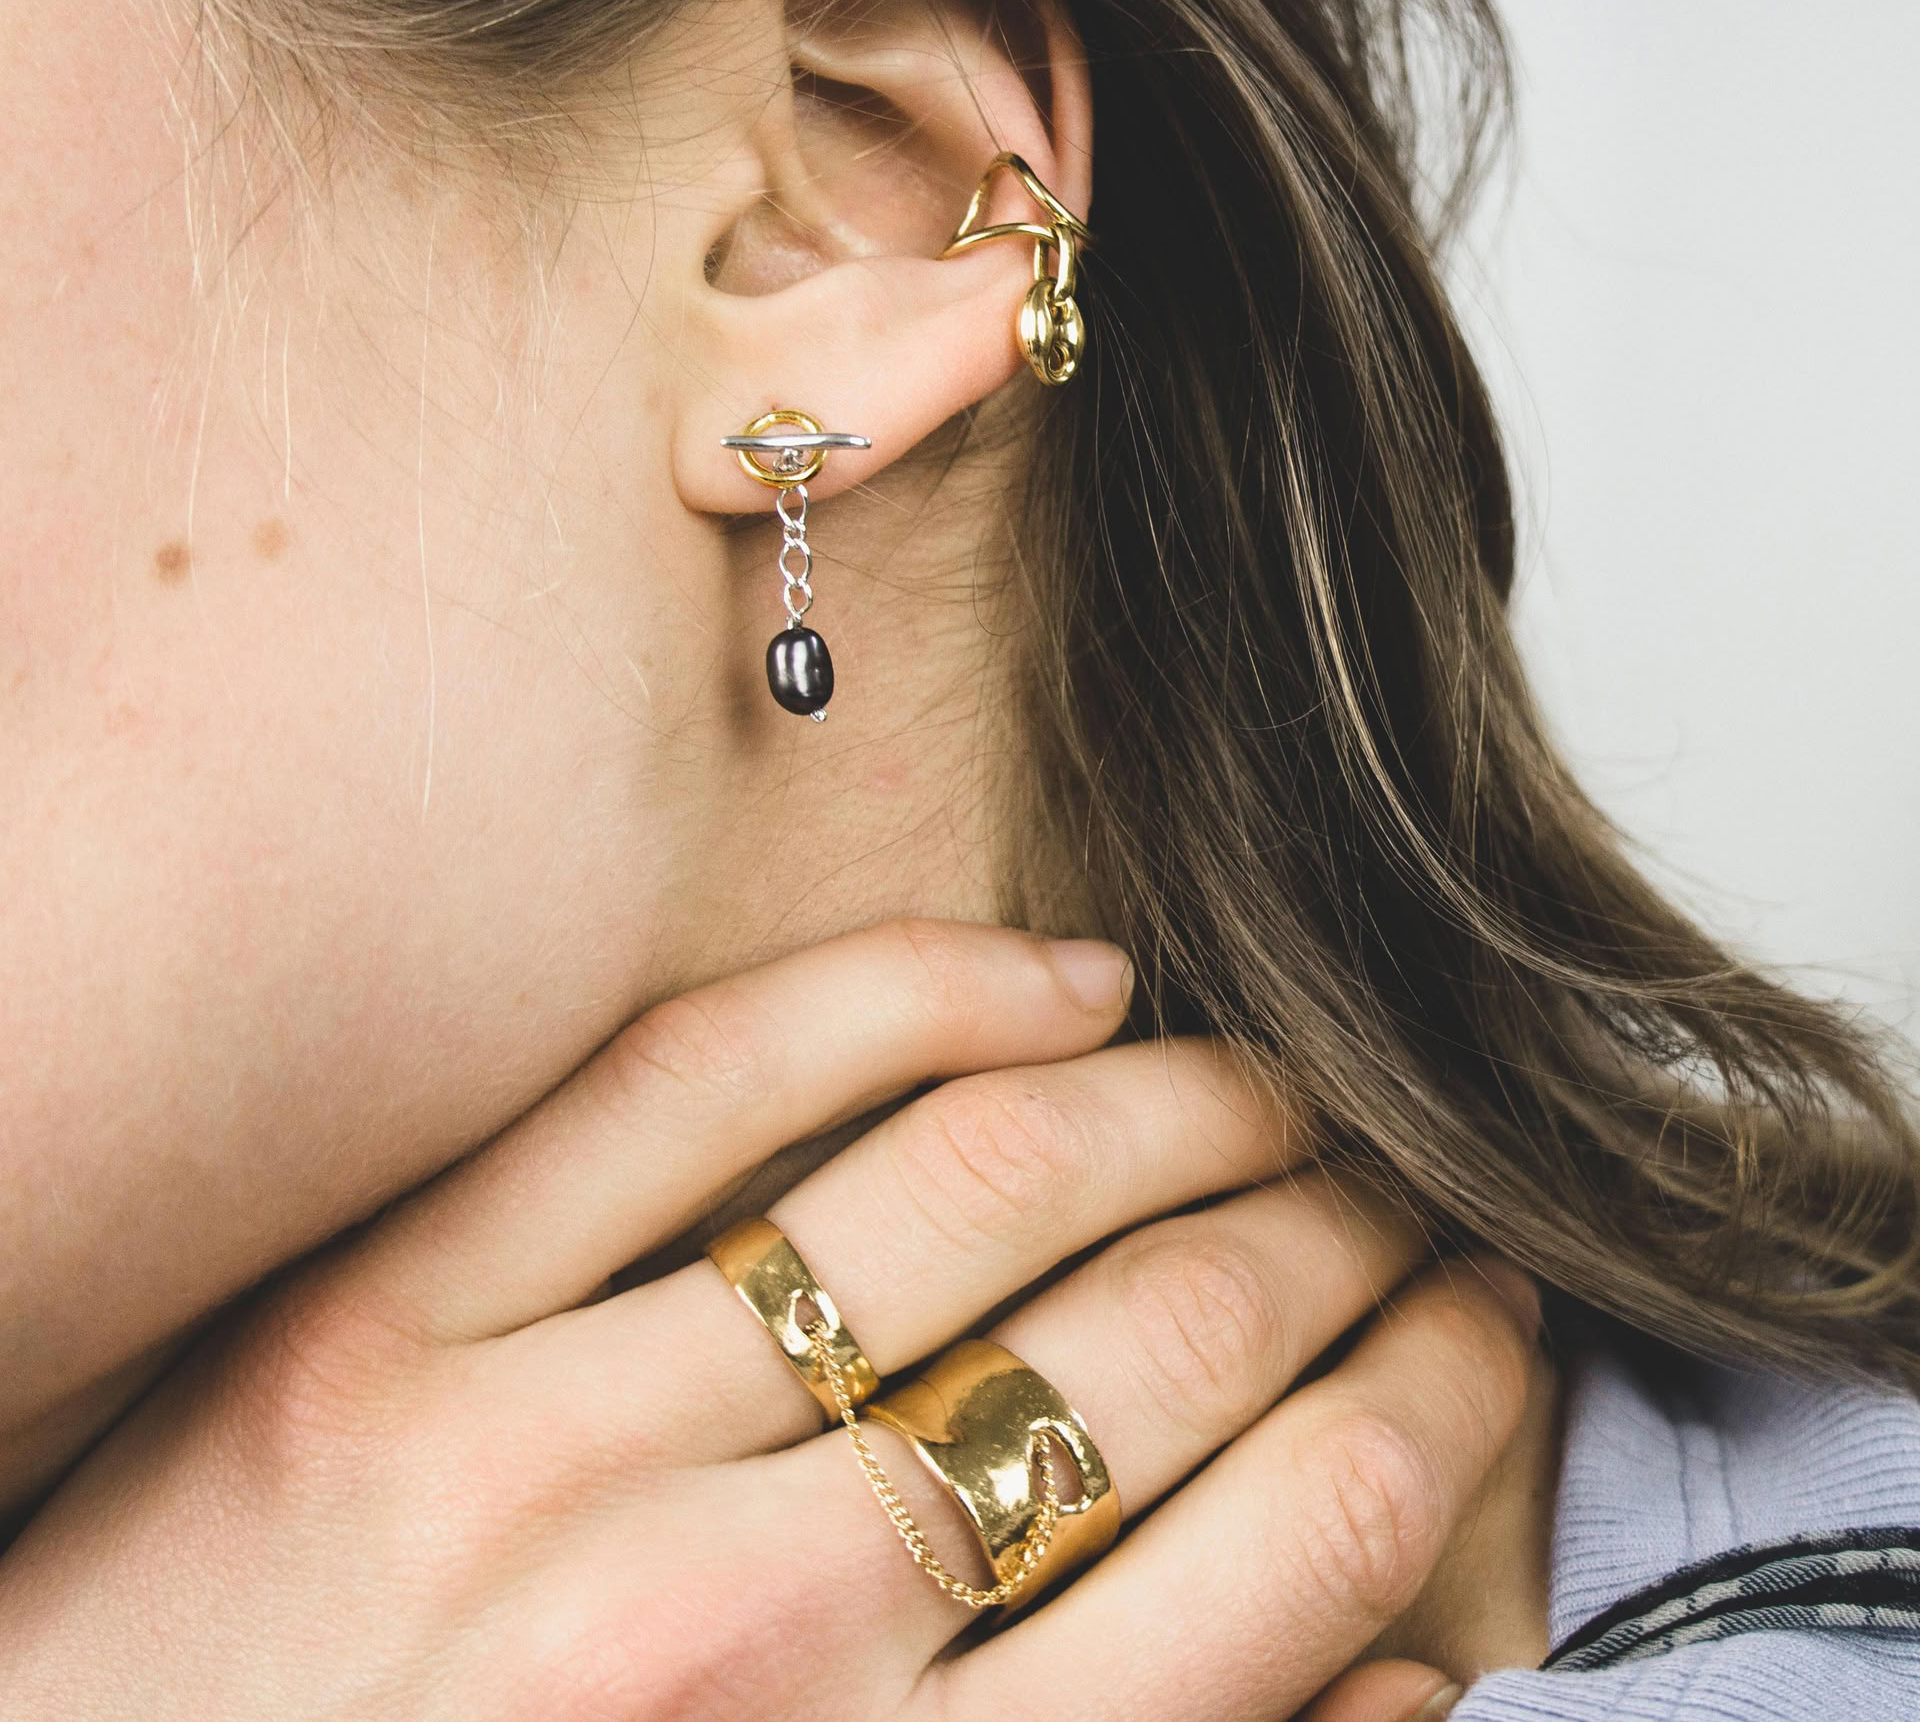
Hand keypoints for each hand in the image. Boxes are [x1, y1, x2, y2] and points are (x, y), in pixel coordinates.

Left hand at [0, 923, 1537, 1719]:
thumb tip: (1404, 1682)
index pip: (1297, 1550)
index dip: (1445, 1406)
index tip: (1488, 1321)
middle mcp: (745, 1639)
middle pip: (1163, 1345)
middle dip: (1343, 1244)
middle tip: (1407, 1188)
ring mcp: (548, 1449)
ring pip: (974, 1185)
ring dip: (1183, 1107)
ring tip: (1273, 1085)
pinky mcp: (391, 1320)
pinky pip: (697, 1081)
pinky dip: (908, 997)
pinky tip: (1050, 979)